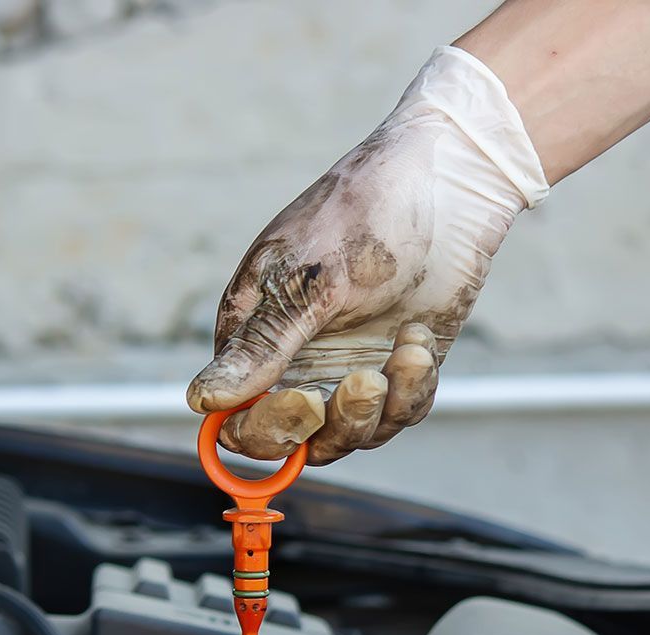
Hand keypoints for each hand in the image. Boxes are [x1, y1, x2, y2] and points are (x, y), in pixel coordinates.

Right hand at [187, 47, 548, 464]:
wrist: (449, 179)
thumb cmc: (365, 213)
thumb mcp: (308, 283)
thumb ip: (261, 349)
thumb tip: (201, 400)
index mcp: (253, 337)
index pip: (240, 419)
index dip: (267, 427)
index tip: (307, 400)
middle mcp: (294, 362)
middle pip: (294, 441)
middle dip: (331, 425)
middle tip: (365, 382)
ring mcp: (346, 367)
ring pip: (349, 437)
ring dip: (378, 410)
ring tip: (407, 351)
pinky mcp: (396, 368)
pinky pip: (397, 413)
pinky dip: (412, 389)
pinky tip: (420, 341)